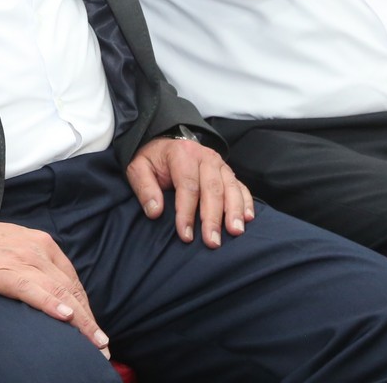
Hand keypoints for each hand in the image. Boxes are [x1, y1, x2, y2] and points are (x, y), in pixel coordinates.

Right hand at [0, 193, 110, 355]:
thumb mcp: (6, 253)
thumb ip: (26, 270)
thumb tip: (41, 298)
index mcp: (39, 244)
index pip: (71, 282)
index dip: (86, 310)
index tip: (96, 333)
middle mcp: (36, 248)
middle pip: (71, 290)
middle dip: (90, 321)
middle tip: (104, 347)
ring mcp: (20, 258)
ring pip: (59, 292)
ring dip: (82, 321)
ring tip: (96, 343)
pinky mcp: (1, 269)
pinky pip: (33, 289)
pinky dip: (52, 304)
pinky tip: (67, 318)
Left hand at [125, 135, 253, 248]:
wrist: (165, 144)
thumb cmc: (153, 160)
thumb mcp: (138, 167)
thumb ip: (144, 187)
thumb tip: (155, 211)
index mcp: (182, 154)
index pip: (187, 186)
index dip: (187, 212)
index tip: (186, 235)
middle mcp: (205, 157)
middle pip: (212, 189)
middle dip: (212, 218)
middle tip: (212, 242)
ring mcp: (220, 164)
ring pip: (230, 188)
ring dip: (234, 211)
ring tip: (235, 232)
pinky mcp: (228, 172)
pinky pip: (241, 187)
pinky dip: (246, 202)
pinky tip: (248, 219)